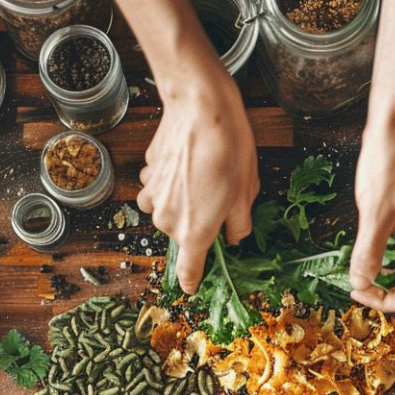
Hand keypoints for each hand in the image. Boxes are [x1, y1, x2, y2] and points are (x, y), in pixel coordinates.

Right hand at [138, 61, 258, 293]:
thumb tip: (235, 237)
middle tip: (220, 197)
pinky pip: (158, 188)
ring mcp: (153, 196)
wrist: (201, 108)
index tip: (193, 286)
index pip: (189, 270)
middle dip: (199, 222)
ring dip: (182, 202)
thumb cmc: (229, 150)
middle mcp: (168, 220)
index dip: (192, 280)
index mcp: (195, 232)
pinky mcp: (147, 175)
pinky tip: (187, 162)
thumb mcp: (247, 193)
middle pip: (182, 234)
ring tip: (203, 176)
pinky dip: (171, 182)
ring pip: (167, 211)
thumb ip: (239, 224)